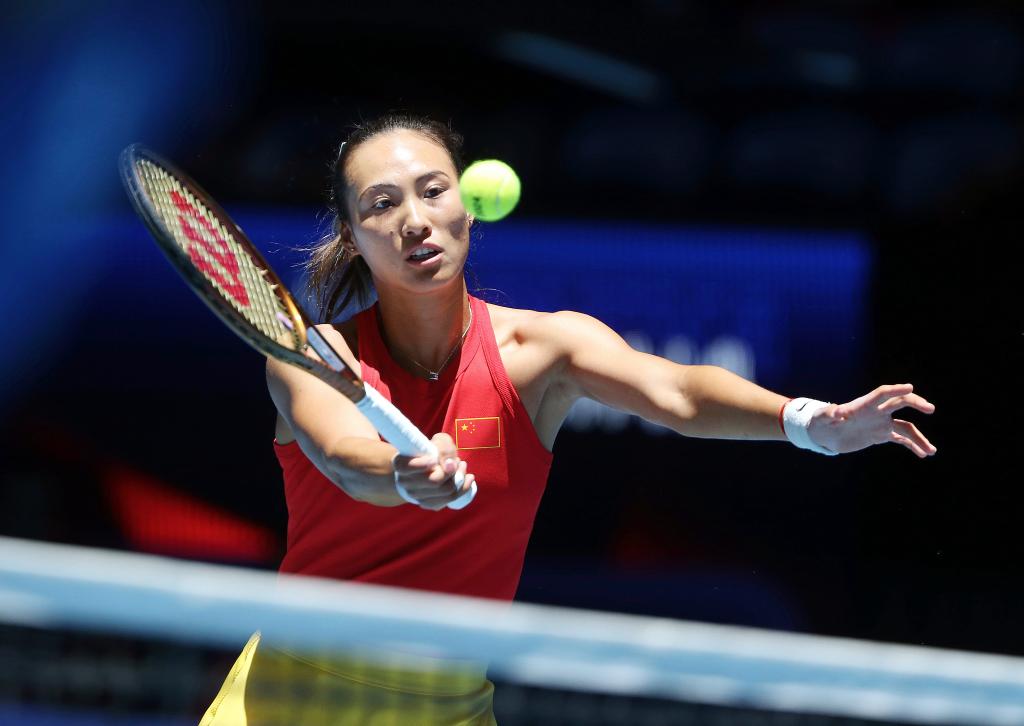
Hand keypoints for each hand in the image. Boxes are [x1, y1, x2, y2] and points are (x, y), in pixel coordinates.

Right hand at [392, 433, 475, 509]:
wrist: (430, 466)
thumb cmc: (433, 450)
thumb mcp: (439, 441)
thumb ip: (444, 449)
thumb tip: (450, 466)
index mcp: (401, 464)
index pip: (407, 467)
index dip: (423, 464)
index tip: (434, 458)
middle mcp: (405, 482)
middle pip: (434, 481)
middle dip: (452, 470)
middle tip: (458, 461)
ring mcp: (416, 496)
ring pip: (445, 491)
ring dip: (460, 477)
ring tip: (462, 466)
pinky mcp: (428, 504)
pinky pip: (450, 499)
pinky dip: (463, 488)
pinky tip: (467, 478)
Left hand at [808, 384, 936, 457]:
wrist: (825, 434)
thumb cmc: (821, 422)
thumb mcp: (822, 418)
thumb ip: (829, 414)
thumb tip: (837, 412)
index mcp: (864, 405)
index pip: (883, 393)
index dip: (895, 389)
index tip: (910, 387)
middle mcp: (876, 412)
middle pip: (900, 402)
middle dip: (915, 403)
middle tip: (930, 409)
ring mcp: (881, 423)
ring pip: (906, 427)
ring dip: (919, 437)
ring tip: (931, 450)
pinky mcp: (881, 435)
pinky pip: (901, 439)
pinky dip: (912, 446)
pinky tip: (923, 454)